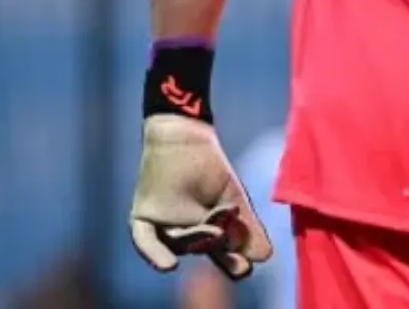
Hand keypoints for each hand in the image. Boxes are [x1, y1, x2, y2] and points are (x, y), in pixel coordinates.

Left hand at [129, 115, 272, 279]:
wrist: (185, 139)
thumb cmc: (209, 168)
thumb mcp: (233, 200)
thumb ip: (247, 229)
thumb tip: (265, 257)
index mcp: (204, 233)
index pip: (220, 254)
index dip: (231, 264)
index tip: (245, 268)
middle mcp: (181, 235)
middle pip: (202, 250)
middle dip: (219, 254)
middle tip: (237, 261)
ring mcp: (161, 227)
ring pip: (180, 244)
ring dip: (199, 241)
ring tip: (216, 234)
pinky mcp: (143, 219)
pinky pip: (145, 241)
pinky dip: (155, 254)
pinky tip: (171, 266)